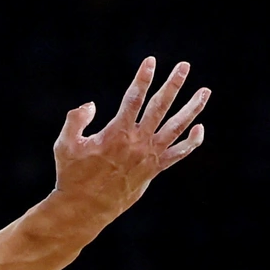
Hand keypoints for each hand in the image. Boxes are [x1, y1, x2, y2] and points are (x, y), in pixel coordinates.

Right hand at [53, 57, 209, 221]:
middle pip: (160, 107)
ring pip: (177, 127)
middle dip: (173, 84)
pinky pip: (179, 153)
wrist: (85, 207)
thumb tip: (91, 105)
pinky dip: (191, 141)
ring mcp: (149, 155)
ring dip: (192, 108)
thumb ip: (75, 120)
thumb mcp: (64, 145)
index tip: (151, 61)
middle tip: (184, 66)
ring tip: (205, 92)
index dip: (143, 78)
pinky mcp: (154, 169)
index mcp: (117, 133)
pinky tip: (199, 128)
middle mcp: (138, 142)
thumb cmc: (72, 175)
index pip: (134, 99)